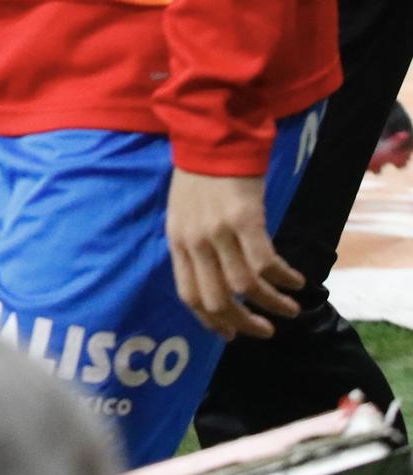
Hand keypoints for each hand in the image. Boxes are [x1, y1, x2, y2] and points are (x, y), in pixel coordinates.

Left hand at [166, 169, 303, 338]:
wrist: (210, 138)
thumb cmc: (198, 176)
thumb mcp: (183, 214)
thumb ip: (194, 245)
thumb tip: (215, 280)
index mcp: (177, 242)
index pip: (189, 295)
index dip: (211, 321)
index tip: (230, 336)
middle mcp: (195, 242)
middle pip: (217, 300)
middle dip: (244, 325)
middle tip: (266, 331)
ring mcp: (219, 232)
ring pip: (246, 288)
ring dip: (272, 305)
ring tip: (289, 309)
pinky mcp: (245, 220)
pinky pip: (267, 263)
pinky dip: (284, 279)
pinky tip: (296, 281)